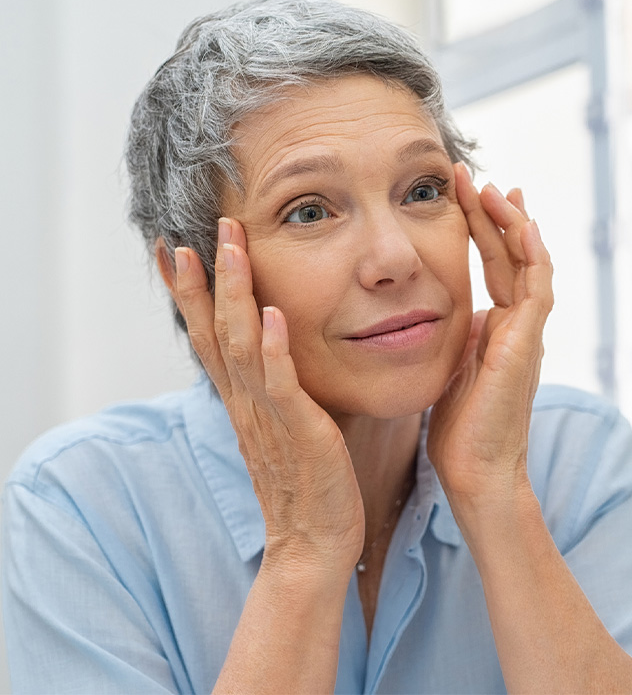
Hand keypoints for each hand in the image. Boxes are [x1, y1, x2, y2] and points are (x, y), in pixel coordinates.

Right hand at [173, 218, 364, 574]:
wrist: (315, 542)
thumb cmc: (305, 482)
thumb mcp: (282, 427)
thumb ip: (274, 389)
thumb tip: (276, 352)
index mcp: (242, 400)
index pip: (207, 337)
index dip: (189, 294)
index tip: (174, 249)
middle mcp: (246, 403)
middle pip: (214, 332)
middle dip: (203, 280)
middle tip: (193, 231)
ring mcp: (268, 416)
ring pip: (241, 346)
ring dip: (233, 296)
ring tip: (228, 249)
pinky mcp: (300, 432)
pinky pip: (282, 385)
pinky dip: (272, 349)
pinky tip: (270, 315)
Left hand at [428, 164, 552, 516]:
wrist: (476, 472)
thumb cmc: (460, 429)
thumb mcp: (452, 369)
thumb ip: (455, 338)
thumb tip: (446, 314)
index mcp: (495, 329)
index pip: (492, 266)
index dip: (479, 229)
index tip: (461, 195)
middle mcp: (515, 326)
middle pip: (509, 256)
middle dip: (492, 215)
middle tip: (473, 177)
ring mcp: (525, 335)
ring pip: (529, 265)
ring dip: (512, 225)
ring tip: (493, 188)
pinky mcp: (526, 346)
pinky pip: (537, 291)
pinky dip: (533, 256)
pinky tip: (521, 225)